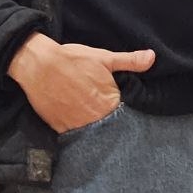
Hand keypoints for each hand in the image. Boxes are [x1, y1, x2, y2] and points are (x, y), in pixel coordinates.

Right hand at [8, 32, 154, 132]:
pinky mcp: (59, 129)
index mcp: (109, 103)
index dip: (122, 112)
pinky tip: (74, 119)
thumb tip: (153, 57)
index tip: (119, 108)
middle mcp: (94, 120)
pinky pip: (72, 135)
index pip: (123, 116)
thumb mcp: (104, 58)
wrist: (39, 65)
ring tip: (87, 116)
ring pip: (90, 133)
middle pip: (107, 127)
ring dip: (91, 127)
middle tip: (102, 112)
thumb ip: (130, 61)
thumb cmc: (73, 60)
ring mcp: (75, 126)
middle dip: (107, 122)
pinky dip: (75, 129)